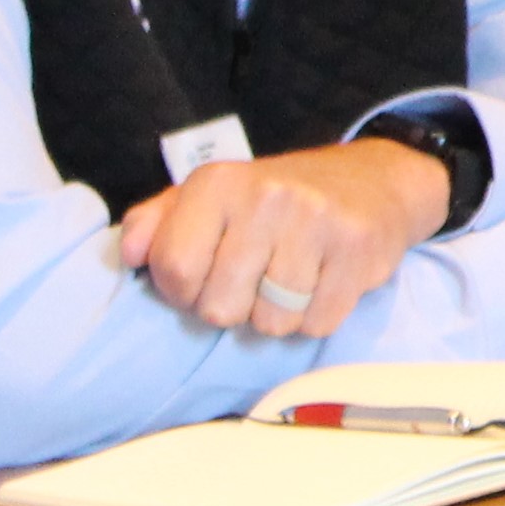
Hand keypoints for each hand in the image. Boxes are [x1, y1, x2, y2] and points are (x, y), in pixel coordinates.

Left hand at [116, 139, 445, 338]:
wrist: (373, 181)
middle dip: (234, 307)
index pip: (174, 270)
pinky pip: (317, 324)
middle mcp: (265, 197)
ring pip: (271, 323)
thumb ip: (157, 221)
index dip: (184, 292)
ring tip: (290, 280)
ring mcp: (315, 222)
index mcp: (218, 183)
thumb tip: (131, 254)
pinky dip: (317, 317)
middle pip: (219, 308)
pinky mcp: (357, 249)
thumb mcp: (211, 195)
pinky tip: (323, 284)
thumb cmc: (276, 200)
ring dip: (278, 315)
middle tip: (254, 280)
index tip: (207, 277)